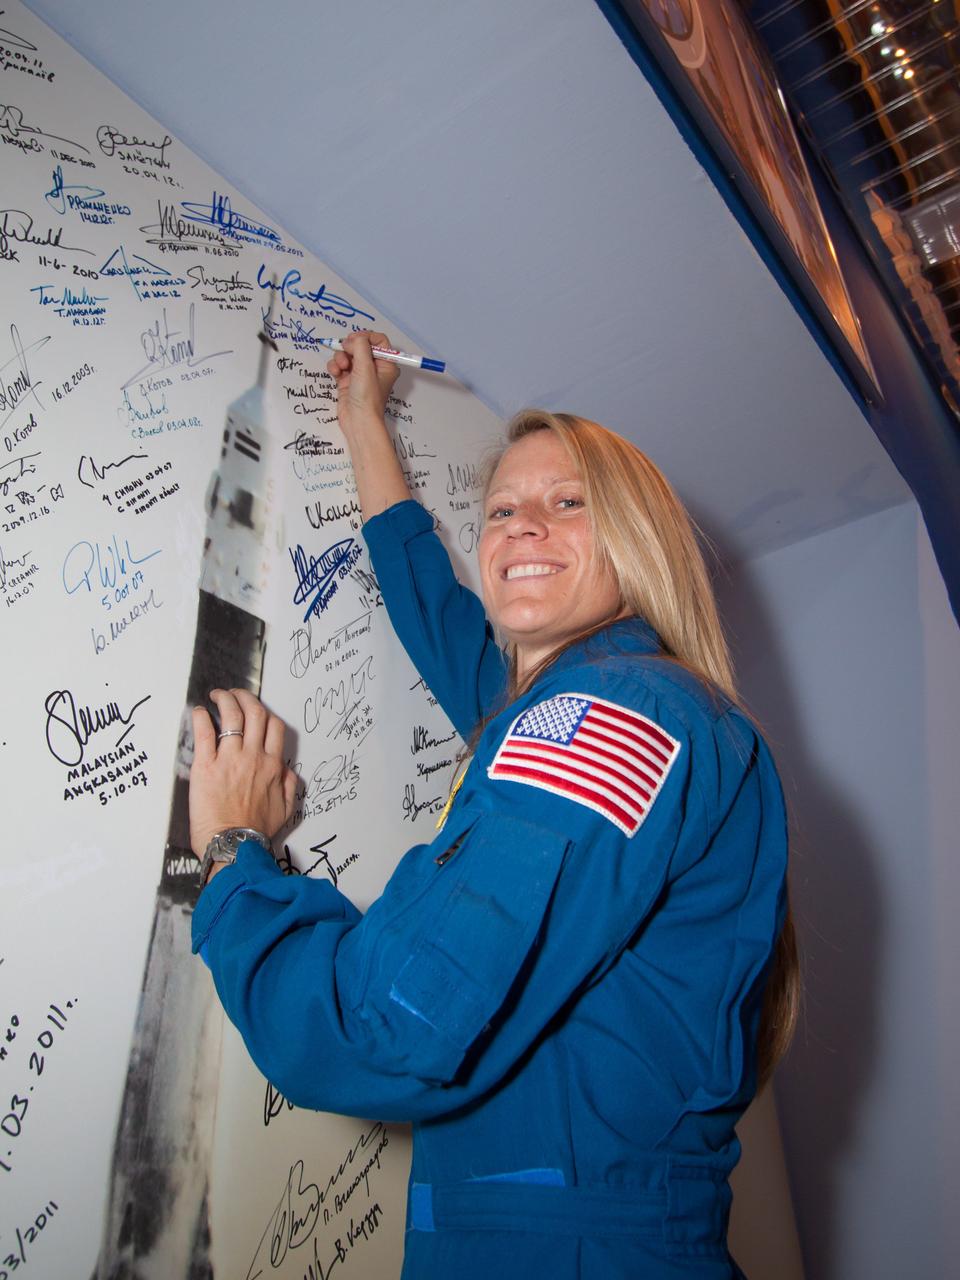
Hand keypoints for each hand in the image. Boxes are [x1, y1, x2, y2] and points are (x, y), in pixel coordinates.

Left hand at [189, 689, 297, 861]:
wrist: (233, 845)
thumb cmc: (257, 831)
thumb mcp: (285, 809)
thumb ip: (289, 785)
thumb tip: (287, 771)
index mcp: (272, 765)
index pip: (274, 727)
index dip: (265, 712)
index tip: (256, 710)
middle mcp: (253, 756)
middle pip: (255, 713)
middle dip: (245, 697)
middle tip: (236, 694)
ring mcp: (229, 759)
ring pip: (232, 716)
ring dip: (225, 699)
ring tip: (217, 695)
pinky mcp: (205, 766)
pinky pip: (204, 733)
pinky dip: (200, 717)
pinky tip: (197, 712)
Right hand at [326, 330, 400, 439]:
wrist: (358, 420)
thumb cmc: (367, 396)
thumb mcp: (366, 366)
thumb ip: (360, 346)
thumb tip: (353, 338)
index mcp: (386, 363)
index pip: (378, 340)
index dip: (365, 337)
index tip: (354, 340)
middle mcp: (374, 367)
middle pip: (360, 346)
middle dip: (349, 348)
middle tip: (346, 353)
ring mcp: (360, 374)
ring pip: (347, 355)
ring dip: (340, 357)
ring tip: (341, 368)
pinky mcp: (347, 380)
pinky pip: (339, 365)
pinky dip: (335, 366)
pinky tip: (335, 373)